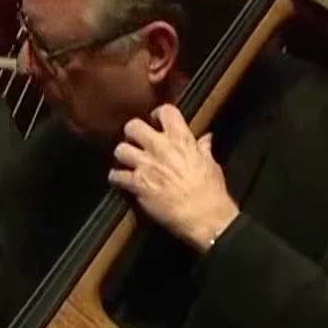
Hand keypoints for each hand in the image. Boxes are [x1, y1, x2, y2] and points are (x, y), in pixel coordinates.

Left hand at [110, 105, 240, 251]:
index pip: (166, 111)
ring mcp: (147, 165)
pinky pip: (116, 175)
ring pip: (120, 149)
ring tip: (127, 162)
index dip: (157, 114)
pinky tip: (121, 181)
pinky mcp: (137, 184)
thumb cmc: (211, 192)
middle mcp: (161, 148)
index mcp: (182, 140)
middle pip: (133, 126)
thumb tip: (206, 138)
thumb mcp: (211, 164)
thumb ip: (203, 148)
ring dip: (122, 156)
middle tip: (136, 141)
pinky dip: (116, 178)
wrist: (204, 217)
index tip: (156, 121)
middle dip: (132, 133)